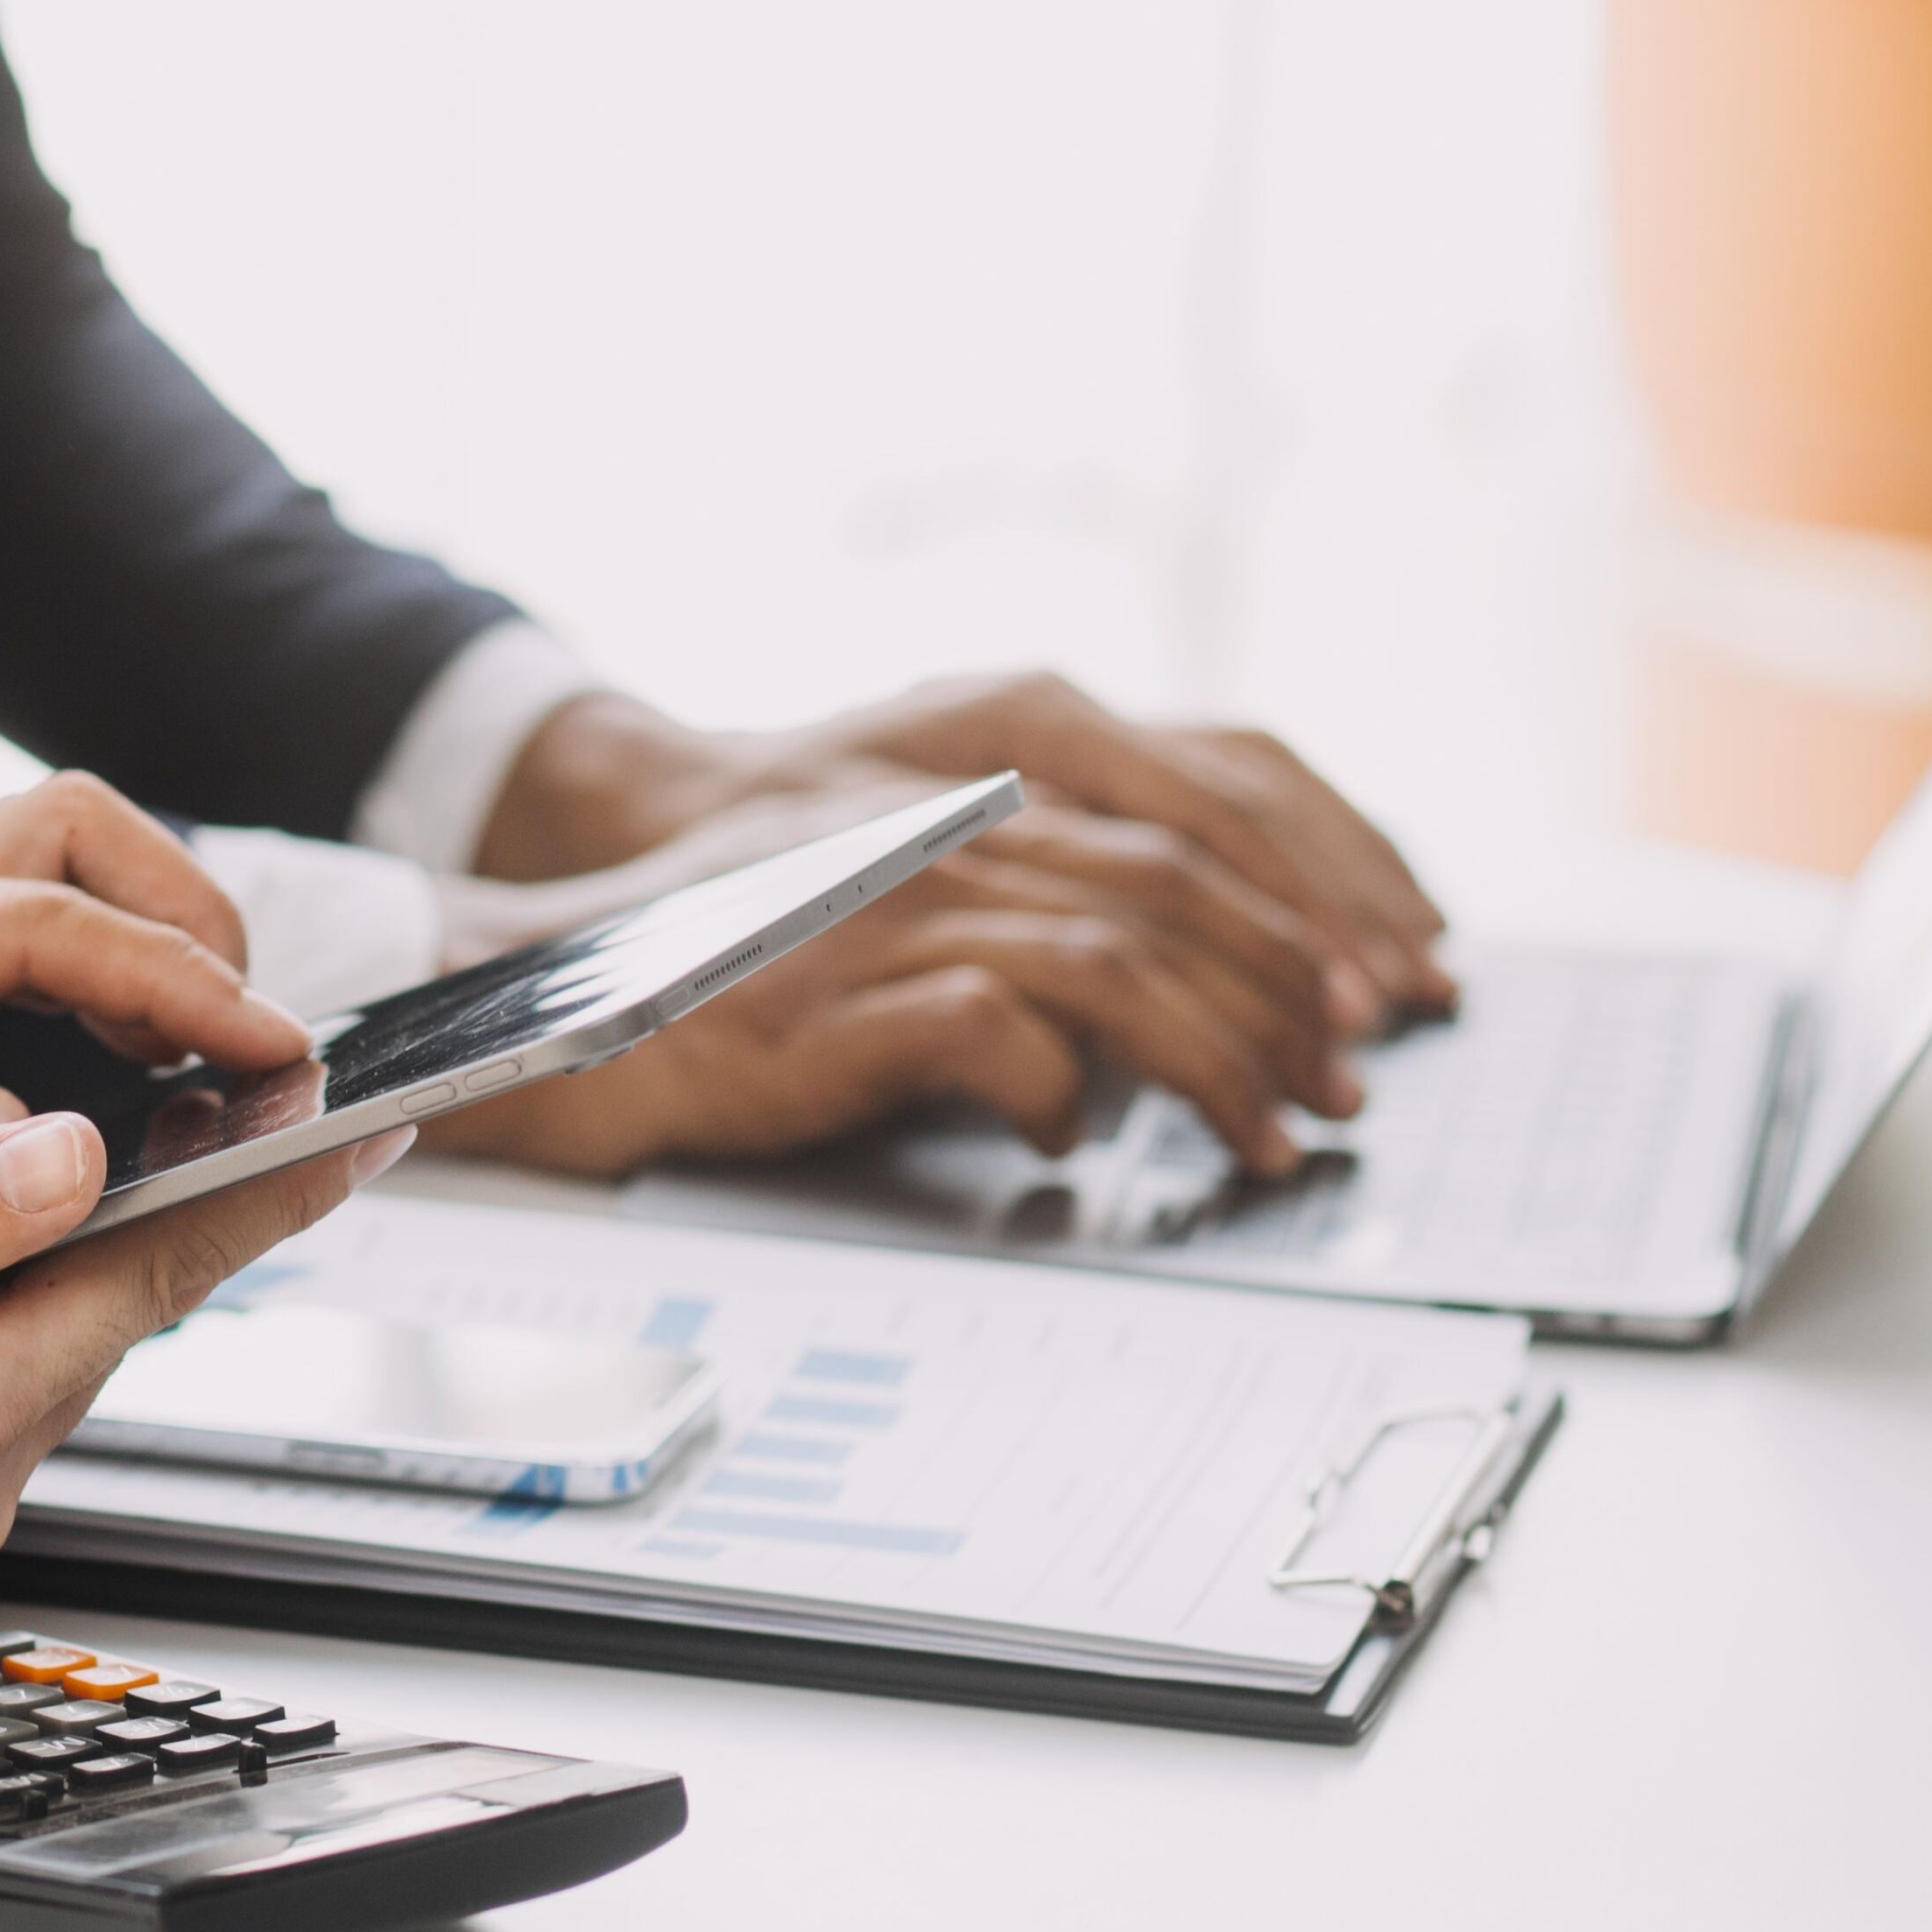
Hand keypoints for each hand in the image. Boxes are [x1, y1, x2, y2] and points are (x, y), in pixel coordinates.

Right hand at [427, 856, 1334, 1177]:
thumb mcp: (900, 902)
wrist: (559, 986)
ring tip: (1266, 1140)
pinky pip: (990, 1031)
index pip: (1195, 811)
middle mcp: (946, 829)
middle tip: (1347, 1089)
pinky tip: (1073, 1143)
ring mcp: (890, 908)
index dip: (1306, 907)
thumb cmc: (733, 960)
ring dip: (1217, 1061)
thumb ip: (1024, 920)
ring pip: (1113, 962)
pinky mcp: (832, 997)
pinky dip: (1056, 1091)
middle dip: (1292, 998)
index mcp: (979, 788)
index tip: (1372, 997)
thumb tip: (1150, 1023)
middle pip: (1178, 891)